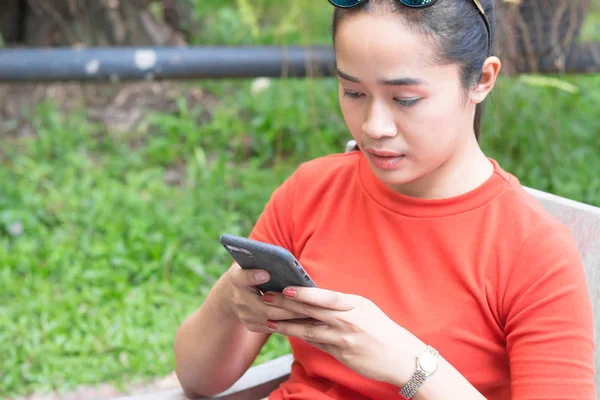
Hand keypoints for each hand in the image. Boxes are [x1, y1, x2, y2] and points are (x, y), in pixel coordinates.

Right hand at [221, 264, 310, 333]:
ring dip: (293, 317)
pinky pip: (274, 328)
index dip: (254, 276)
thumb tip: (287, 262)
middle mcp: (238, 299)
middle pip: (265, 306)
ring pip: (272, 320)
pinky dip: (291, 325)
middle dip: (288, 306)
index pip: (243, 278)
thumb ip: (264, 262)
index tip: (267, 273)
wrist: (231, 294)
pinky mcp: (251, 325)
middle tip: (308, 303)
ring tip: (313, 314)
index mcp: (237, 279)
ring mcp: (244, 315)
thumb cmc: (250, 271)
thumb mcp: (252, 263)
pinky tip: (307, 321)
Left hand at [262, 287, 424, 384]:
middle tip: (266, 299)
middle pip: (312, 312)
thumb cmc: (383, 330)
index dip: (305, 293)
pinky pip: (317, 344)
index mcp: (355, 305)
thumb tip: (314, 298)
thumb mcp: (365, 309)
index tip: (286, 288)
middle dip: (287, 305)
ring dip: (287, 325)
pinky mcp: (342, 355)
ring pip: (309, 330)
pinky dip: (301, 337)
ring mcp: (345, 340)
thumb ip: (342, 305)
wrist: (403, 358)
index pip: (326, 297)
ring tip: (269, 320)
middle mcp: (349, 321)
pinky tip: (287, 333)